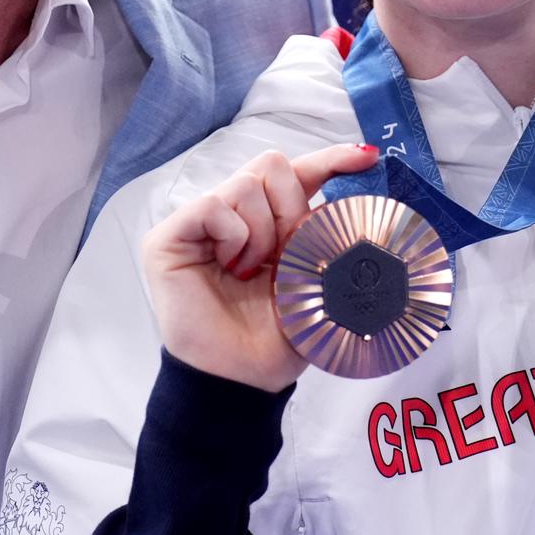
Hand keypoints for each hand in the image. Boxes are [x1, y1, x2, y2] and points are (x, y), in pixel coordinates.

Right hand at [138, 143, 379, 393]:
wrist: (246, 374)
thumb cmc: (278, 334)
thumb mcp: (317, 274)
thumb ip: (328, 232)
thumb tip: (358, 200)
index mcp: (270, 221)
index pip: (298, 172)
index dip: (331, 159)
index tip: (366, 159)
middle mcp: (231, 214)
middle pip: (271, 166)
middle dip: (289, 208)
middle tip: (284, 253)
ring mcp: (197, 223)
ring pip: (245, 183)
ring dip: (261, 232)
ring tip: (251, 273)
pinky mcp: (168, 238)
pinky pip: (212, 206)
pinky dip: (232, 235)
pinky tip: (231, 267)